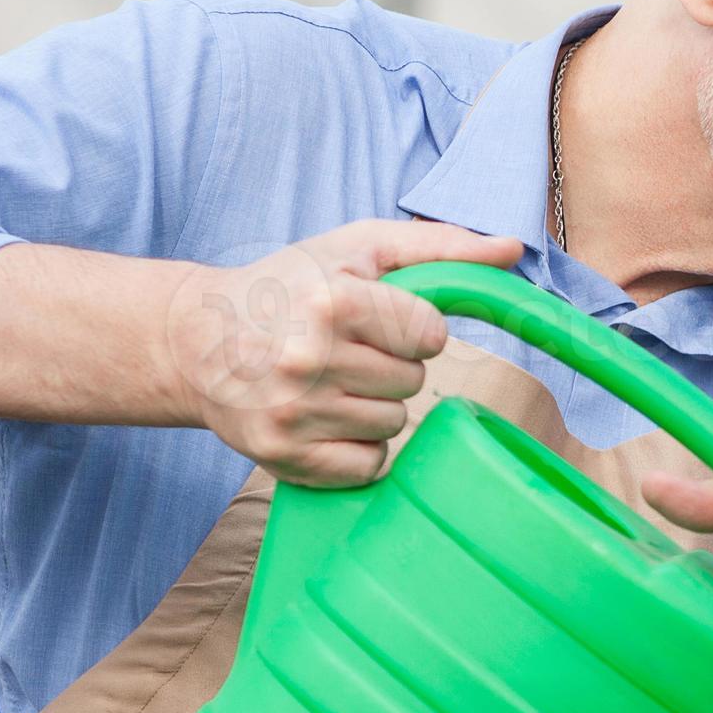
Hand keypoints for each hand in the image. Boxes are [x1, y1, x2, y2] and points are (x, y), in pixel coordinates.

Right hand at [166, 219, 519, 486]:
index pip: (431, 335)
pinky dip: (357, 448)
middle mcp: (310, 358)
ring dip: (374, 406)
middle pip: (413, 382)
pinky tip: (324, 419)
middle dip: (392, 366)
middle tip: (346, 351)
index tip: (379, 321)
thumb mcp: (360, 248)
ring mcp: (294, 412)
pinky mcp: (283, 456)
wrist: (198, 340)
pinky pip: (368, 465)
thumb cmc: (291, 285)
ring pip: (394, 425)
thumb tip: (515, 249)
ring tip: (331, 381)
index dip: (414, 328)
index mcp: (333, 302)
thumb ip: (442, 247)